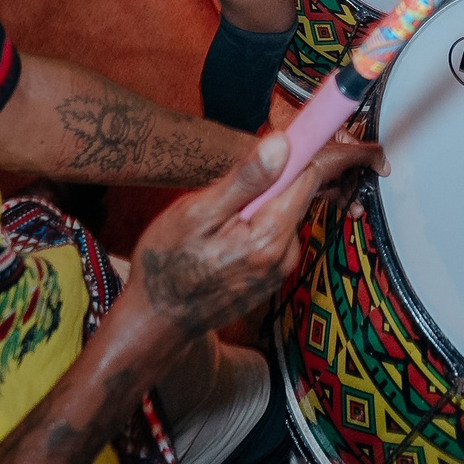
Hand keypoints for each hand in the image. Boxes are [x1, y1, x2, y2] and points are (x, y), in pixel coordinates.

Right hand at [113, 134, 316, 336]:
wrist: (157, 321)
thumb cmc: (167, 266)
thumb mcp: (197, 213)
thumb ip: (245, 179)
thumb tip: (283, 143)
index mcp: (272, 236)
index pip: (307, 176)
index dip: (289, 154)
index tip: (267, 148)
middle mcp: (286, 256)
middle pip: (294, 195)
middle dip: (265, 186)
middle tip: (222, 199)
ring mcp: (280, 271)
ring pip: (281, 216)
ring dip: (256, 210)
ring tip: (216, 225)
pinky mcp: (271, 279)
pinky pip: (272, 237)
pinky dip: (252, 230)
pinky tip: (221, 244)